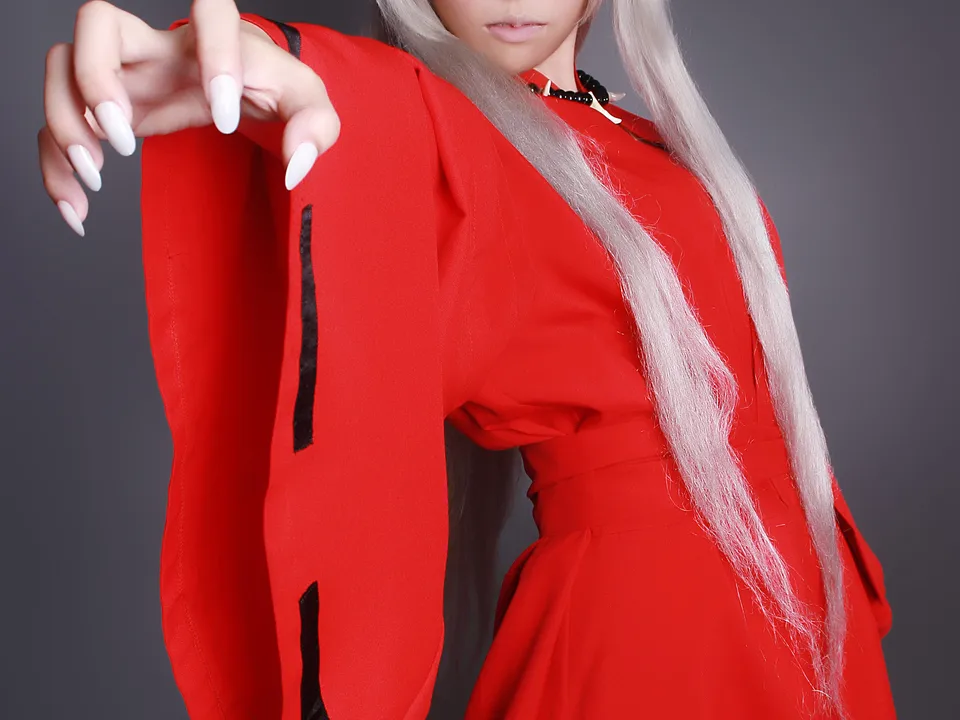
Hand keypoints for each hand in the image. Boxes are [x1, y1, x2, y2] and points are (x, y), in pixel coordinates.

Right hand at [39, 0, 340, 235]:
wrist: (240, 94)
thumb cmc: (270, 88)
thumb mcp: (307, 104)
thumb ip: (316, 127)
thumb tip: (296, 166)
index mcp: (215, 36)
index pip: (209, 11)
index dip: (213, 55)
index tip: (225, 118)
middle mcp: (158, 47)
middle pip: (97, 20)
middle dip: (97, 77)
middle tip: (123, 132)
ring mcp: (126, 76)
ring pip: (61, 65)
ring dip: (63, 118)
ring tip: (96, 173)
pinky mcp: (106, 112)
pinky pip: (60, 122)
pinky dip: (55, 165)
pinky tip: (76, 206)